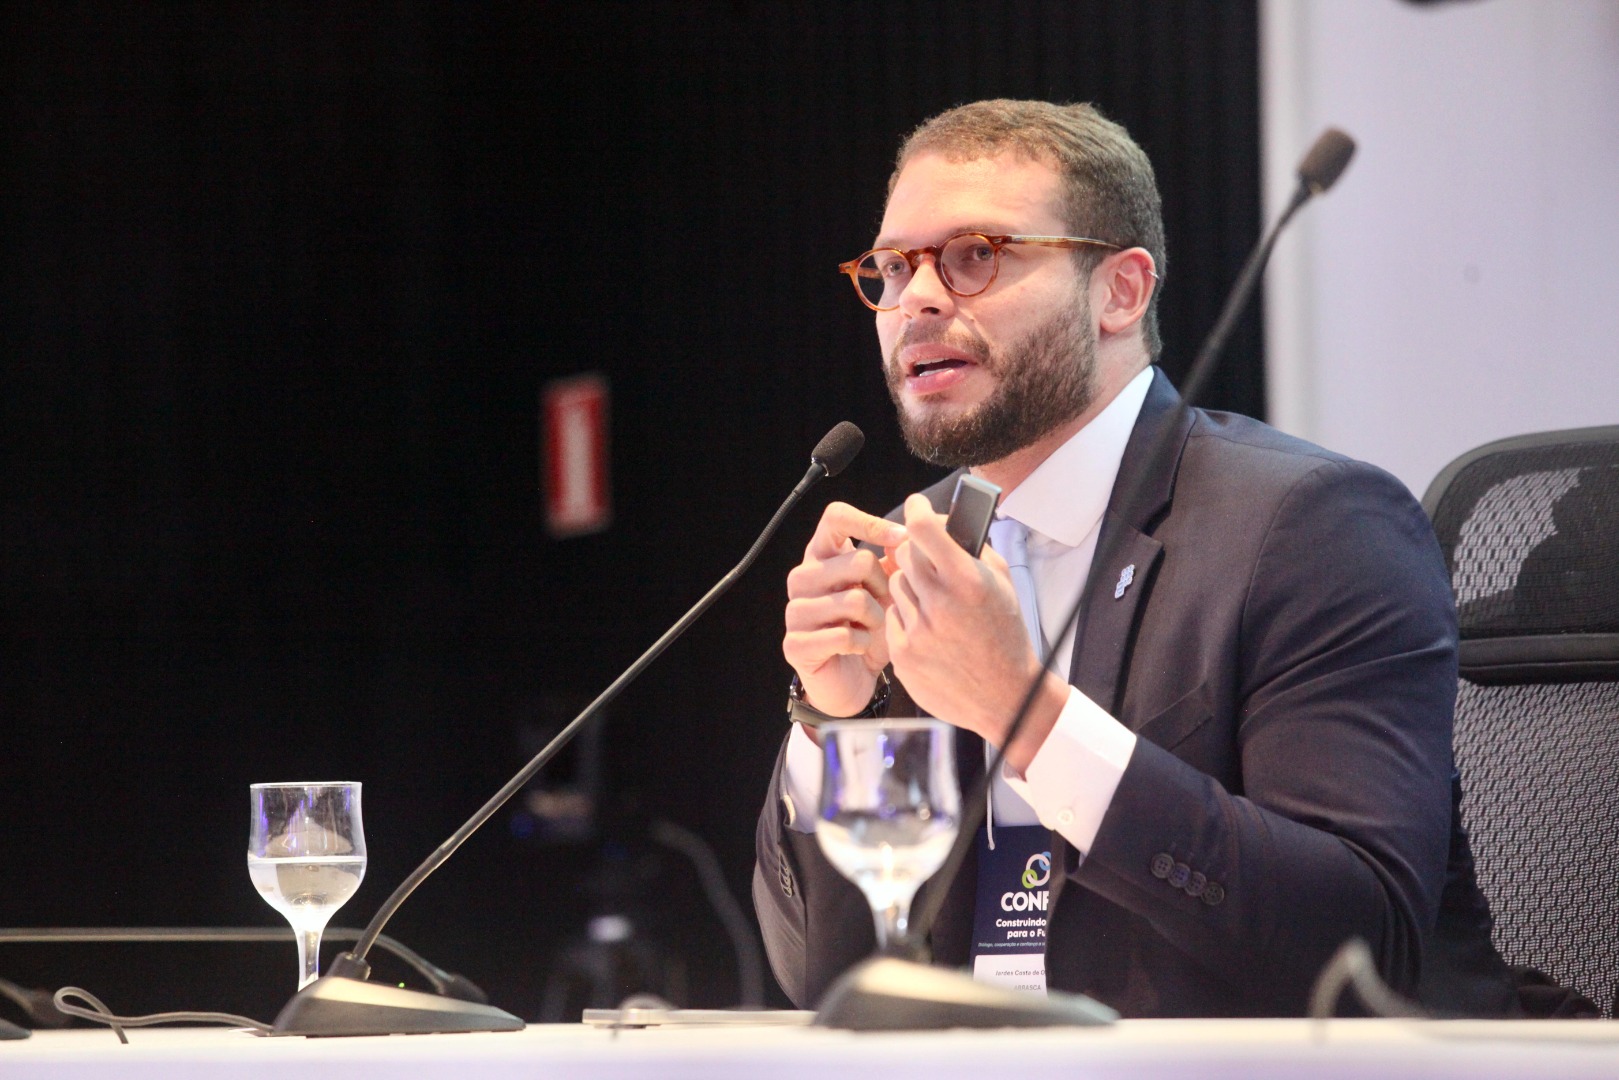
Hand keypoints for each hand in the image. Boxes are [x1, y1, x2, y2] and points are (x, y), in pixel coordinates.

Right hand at [783, 501, 908, 716]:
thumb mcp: (889, 590)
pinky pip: (844, 636)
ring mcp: (795, 610)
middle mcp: (803, 577)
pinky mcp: (795, 643)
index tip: (900, 538)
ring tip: (872, 629)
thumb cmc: (871, 628)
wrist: (852, 679)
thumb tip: (920, 527)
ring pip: (855, 600)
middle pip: (859, 561)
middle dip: (887, 588)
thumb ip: (898, 559)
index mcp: (822, 555)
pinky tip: (859, 648)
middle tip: (886, 606)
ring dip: (877, 620)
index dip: (870, 523)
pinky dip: (863, 644)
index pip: (836, 517)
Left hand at [886, 494, 1067, 767]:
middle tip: (927, 558)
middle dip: (916, 551)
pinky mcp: (903, 654)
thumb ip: (973, 549)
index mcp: (969, 581)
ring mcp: (918, 631)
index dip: (917, 510)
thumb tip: (943, 521)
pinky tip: (929, 629)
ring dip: (911, 586)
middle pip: (905, 553)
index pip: (925, 529)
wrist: (1005, 697)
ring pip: (896, 584)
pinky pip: (892, 616)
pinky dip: (907, 617)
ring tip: (935, 602)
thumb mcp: (1001, 584)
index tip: (917, 506)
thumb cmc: (1005, 635)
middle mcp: (941, 604)